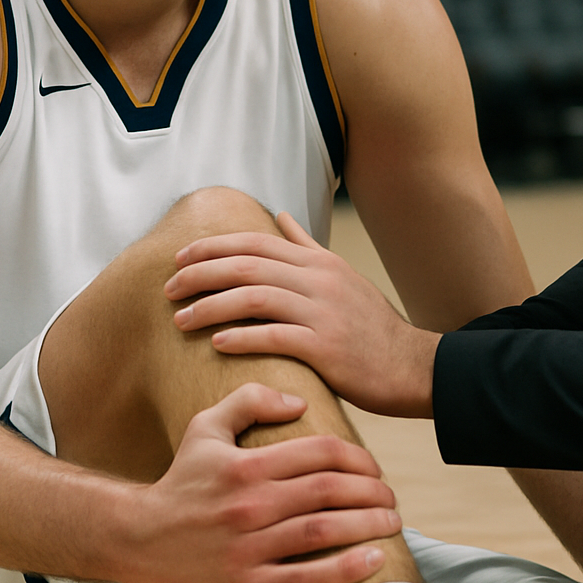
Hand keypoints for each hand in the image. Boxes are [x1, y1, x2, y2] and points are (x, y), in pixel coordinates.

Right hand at [120, 383, 401, 582]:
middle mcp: (249, 504)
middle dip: (372, 492)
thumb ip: (249, 400)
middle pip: (330, 491)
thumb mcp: (205, 427)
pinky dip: (345, 570)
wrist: (138, 538)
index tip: (374, 468)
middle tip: (390, 497)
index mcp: (246, 465)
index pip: (321, 453)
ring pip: (323, 531)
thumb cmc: (181, 482)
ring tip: (391, 523)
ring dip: (368, 525)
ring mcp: (248, 548)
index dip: (359, 458)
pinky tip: (372, 560)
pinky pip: (305, 579)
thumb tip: (299, 402)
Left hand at [163, 212, 437, 415]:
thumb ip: (306, 247)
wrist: (413, 366)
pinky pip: (276, 337)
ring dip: (211, 307)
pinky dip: (243, 338)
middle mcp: (319, 281)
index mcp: (318, 262)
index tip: (179, 258)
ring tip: (181, 320)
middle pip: (247, 266)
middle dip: (201, 274)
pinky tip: (218, 343)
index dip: (213, 248)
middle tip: (168, 289)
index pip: (255, 242)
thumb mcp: (343, 276)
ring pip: (255, 299)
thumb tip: (279, 216)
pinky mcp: (327, 347)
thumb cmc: (372, 326)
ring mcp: (324, 313)